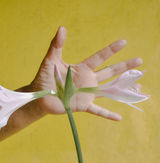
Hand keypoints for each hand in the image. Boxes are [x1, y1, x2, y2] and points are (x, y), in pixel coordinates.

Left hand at [27, 26, 142, 120]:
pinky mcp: (83, 106)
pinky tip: (119, 118)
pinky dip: (108, 114)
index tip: (123, 42)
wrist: (39, 96)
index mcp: (82, 69)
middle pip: (110, 72)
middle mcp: (88, 80)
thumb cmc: (44, 77)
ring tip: (139, 86)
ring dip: (123, 89)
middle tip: (139, 60)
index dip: (111, 50)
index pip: (100, 58)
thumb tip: (62, 28)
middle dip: (124, 66)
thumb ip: (56, 45)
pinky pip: (98, 110)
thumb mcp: (50, 60)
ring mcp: (87, 94)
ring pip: (108, 90)